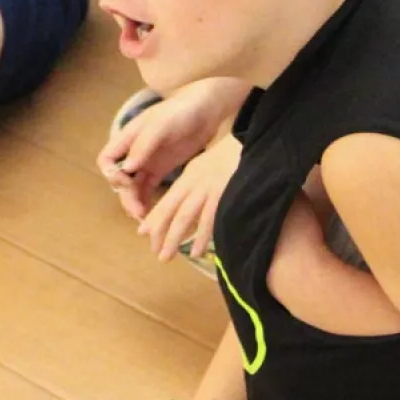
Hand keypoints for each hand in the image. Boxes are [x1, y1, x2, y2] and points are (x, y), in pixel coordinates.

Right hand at [97, 81, 235, 218]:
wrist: (207, 110)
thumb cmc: (181, 112)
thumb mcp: (161, 125)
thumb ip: (143, 146)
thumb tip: (126, 168)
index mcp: (128, 138)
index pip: (106, 159)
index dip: (111, 174)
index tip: (125, 183)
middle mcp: (133, 152)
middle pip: (119, 178)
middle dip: (126, 196)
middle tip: (138, 212)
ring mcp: (147, 161)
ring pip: (133, 187)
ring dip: (135, 202)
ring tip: (144, 218)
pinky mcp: (161, 169)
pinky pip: (148, 188)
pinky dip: (146, 201)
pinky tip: (150, 214)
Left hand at [140, 135, 240, 260]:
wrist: (255, 143)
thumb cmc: (235, 154)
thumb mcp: (210, 165)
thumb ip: (198, 184)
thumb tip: (192, 206)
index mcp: (191, 176)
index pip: (168, 199)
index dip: (156, 216)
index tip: (143, 233)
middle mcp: (195, 183)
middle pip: (172, 210)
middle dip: (160, 232)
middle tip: (154, 252)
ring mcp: (209, 189)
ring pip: (185, 217)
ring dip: (173, 238)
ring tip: (165, 257)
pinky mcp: (224, 194)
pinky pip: (209, 219)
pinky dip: (202, 237)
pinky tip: (195, 252)